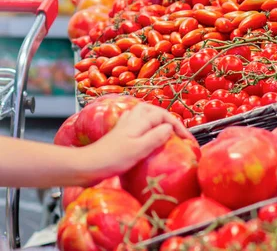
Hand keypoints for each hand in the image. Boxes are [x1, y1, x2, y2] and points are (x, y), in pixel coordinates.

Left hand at [79, 103, 194, 184]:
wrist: (87, 166)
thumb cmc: (113, 159)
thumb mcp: (139, 149)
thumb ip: (156, 137)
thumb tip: (170, 128)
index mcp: (140, 120)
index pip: (165, 117)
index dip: (179, 127)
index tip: (188, 140)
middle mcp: (133, 118)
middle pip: (156, 111)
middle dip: (170, 120)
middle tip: (180, 134)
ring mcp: (125, 124)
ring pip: (146, 114)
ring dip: (158, 119)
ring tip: (167, 131)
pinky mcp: (120, 133)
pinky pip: (138, 121)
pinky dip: (147, 124)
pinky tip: (148, 134)